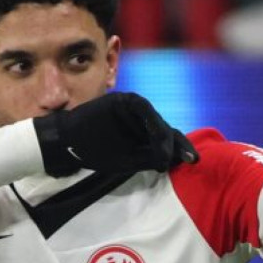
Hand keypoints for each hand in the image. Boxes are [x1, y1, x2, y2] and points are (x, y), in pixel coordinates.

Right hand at [33, 92, 198, 176]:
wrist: (68, 141)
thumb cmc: (96, 152)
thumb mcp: (127, 160)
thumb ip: (148, 158)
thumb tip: (171, 161)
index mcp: (145, 133)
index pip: (168, 140)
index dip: (182, 150)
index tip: (193, 161)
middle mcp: (142, 119)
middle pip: (166, 130)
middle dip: (179, 144)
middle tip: (190, 158)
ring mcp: (133, 108)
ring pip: (156, 120)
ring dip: (164, 137)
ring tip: (168, 155)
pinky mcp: (123, 100)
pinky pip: (142, 108)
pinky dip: (150, 121)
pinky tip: (157, 135)